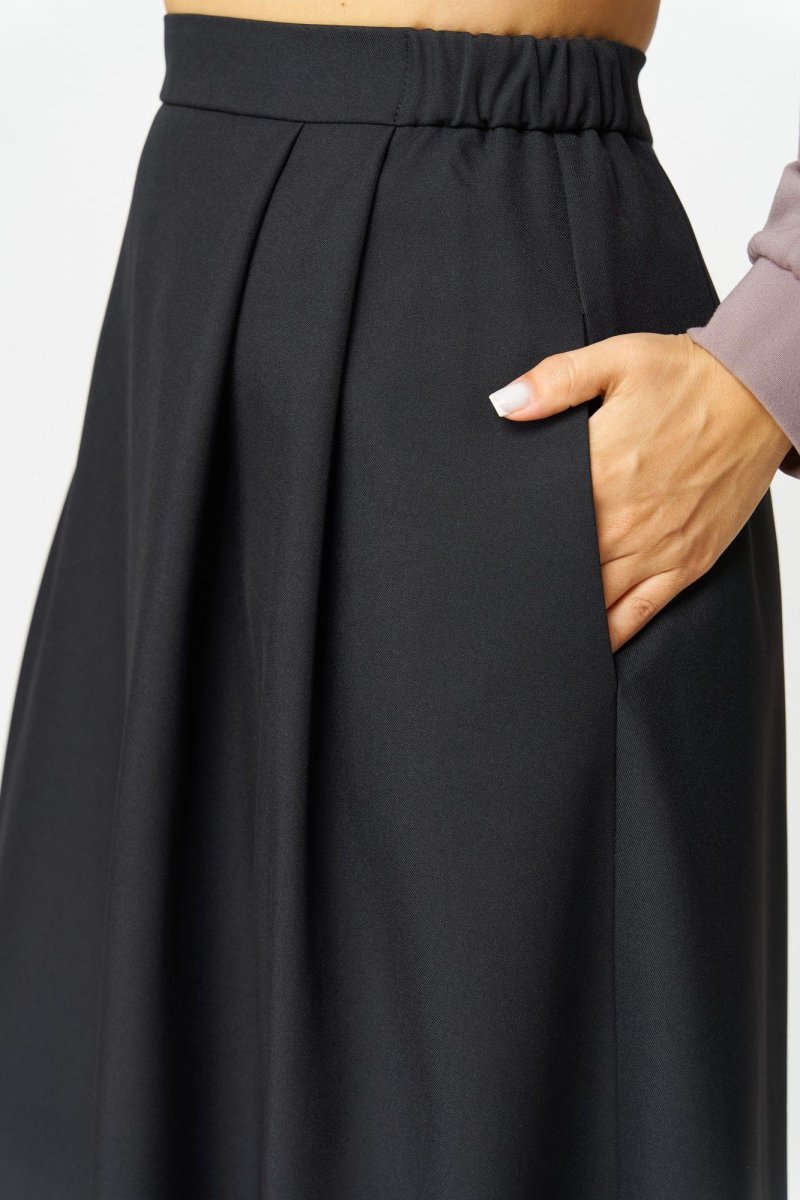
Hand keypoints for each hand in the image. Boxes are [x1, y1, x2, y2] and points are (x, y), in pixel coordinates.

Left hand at [488, 332, 791, 651]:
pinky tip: (585, 645)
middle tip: (497, 599)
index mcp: (600, 473)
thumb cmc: (688, 377)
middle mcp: (624, 521)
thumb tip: (504, 404)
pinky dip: (611, 633)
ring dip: (563, 614)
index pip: (539, 523)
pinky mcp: (687, 563)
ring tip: (529, 630)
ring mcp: (657, 548)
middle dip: (530, 584)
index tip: (484, 556)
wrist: (760, 394)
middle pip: (560, 569)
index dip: (509, 542)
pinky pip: (639, 612)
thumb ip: (554, 382)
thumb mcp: (616, 360)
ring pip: (595, 600)